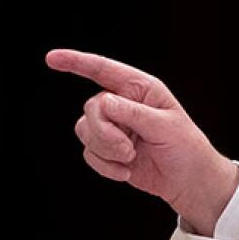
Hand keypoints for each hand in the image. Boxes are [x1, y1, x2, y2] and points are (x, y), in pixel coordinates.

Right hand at [45, 48, 238, 234]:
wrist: (187, 181)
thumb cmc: (185, 147)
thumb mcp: (165, 126)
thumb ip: (133, 113)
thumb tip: (104, 102)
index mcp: (139, 88)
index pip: (103, 69)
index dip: (75, 62)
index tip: (52, 58)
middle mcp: (122, 103)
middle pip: (91, 108)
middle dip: (104, 132)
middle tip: (128, 149)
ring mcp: (112, 126)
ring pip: (84, 131)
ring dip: (105, 150)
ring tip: (130, 158)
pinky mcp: (107, 149)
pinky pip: (89, 153)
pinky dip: (105, 166)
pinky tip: (126, 171)